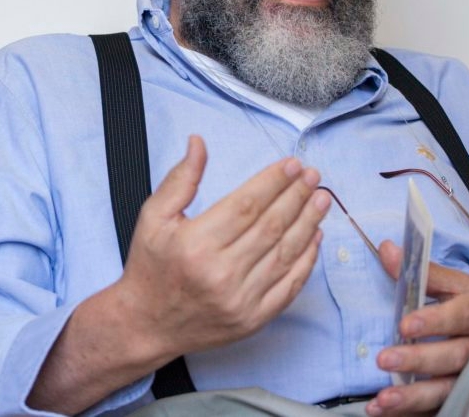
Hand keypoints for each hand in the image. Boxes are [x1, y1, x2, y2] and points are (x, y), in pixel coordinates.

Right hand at [114, 135, 331, 363]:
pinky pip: (290, 286)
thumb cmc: (150, 267)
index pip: (247, 205)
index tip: (291, 164)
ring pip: (286, 253)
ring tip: (321, 198)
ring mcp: (241, 300)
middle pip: (271, 226)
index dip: (273, 182)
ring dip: (308, 222)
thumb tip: (199, 143)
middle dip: (297, 195)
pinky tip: (315, 237)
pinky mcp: (254, 319)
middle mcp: (221, 273)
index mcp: (196, 244)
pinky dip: (307, 260)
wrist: (146, 324)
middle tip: (312, 175)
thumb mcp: (153, 217)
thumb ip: (180, 179)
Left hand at [366, 241, 468, 415]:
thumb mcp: (459, 284)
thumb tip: (386, 249)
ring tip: (383, 401)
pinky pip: (445, 409)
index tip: (405, 325)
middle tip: (384, 360)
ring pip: (451, 390)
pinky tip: (388, 415)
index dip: (434, 321)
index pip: (460, 316)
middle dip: (419, 361)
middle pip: (455, 357)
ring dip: (415, 398)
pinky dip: (416, 414)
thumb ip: (423, 271)